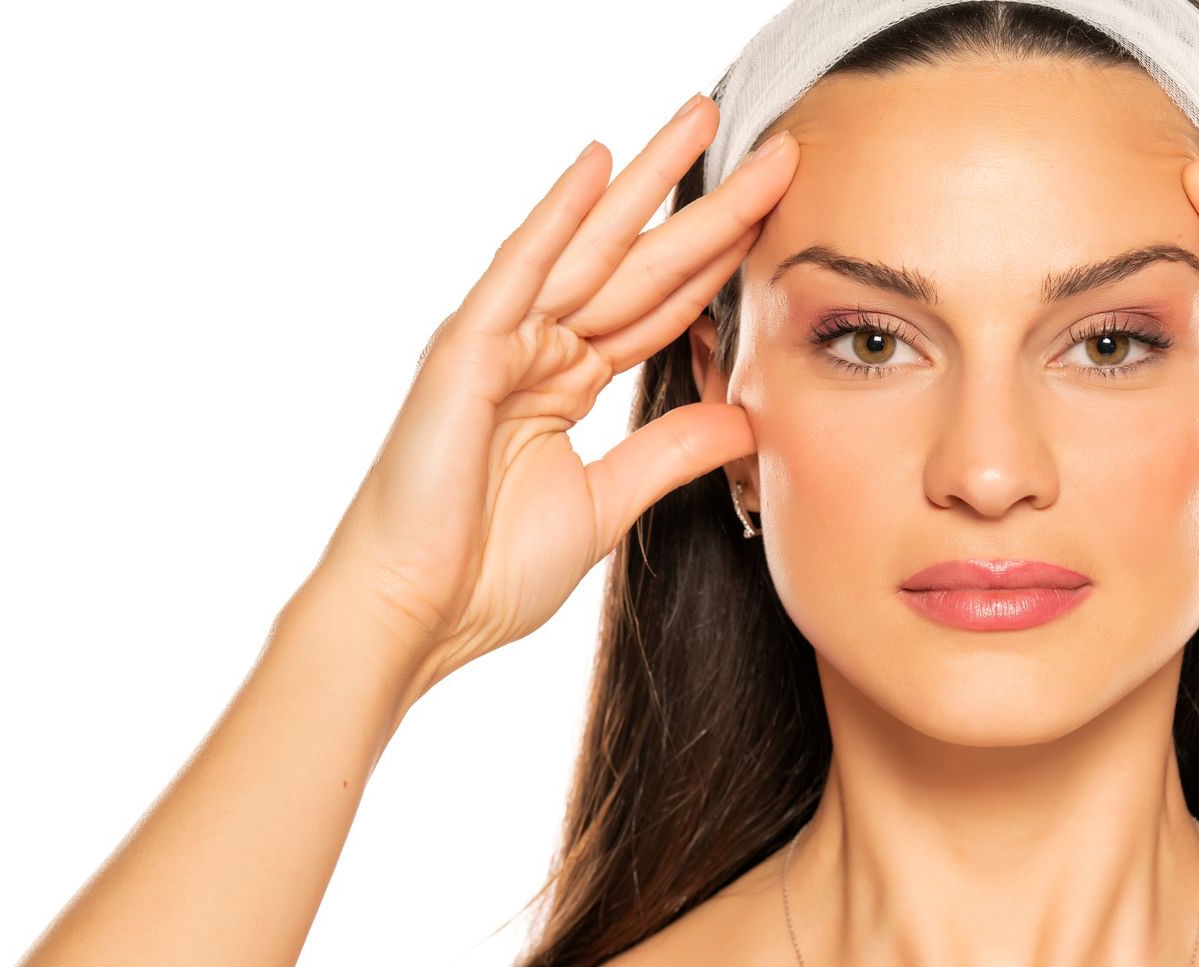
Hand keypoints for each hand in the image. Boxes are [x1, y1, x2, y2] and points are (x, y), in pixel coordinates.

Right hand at [302, 96, 796, 690]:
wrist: (418, 617)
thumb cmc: (488, 572)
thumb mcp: (608, 503)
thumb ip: (671, 452)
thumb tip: (744, 417)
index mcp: (566, 382)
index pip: (660, 307)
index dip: (720, 263)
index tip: (781, 219)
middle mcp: (536, 348)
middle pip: (639, 262)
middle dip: (708, 204)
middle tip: (775, 149)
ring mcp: (500, 342)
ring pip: (592, 249)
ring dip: (647, 182)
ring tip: (703, 117)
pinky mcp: (466, 352)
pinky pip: (521, 272)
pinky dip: (556, 217)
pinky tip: (597, 165)